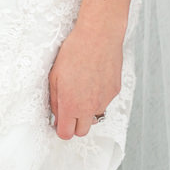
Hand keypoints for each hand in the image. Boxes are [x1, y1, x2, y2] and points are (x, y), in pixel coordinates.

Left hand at [48, 20, 123, 139]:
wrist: (99, 36)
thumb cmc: (75, 51)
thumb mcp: (54, 76)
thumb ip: (54, 100)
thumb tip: (56, 113)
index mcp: (72, 105)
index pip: (66, 133)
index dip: (61, 128)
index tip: (59, 121)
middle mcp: (90, 107)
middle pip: (82, 131)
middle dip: (74, 125)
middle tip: (69, 110)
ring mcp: (104, 100)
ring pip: (95, 117)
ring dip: (87, 112)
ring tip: (82, 92)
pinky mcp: (114, 91)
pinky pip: (105, 102)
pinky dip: (98, 97)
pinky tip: (93, 81)